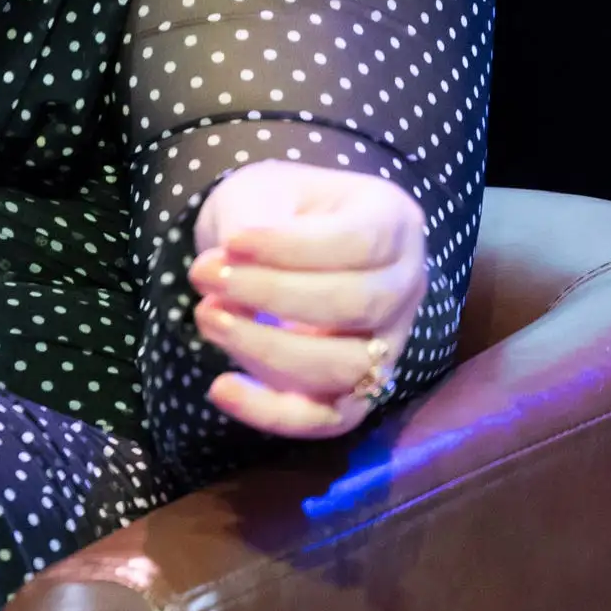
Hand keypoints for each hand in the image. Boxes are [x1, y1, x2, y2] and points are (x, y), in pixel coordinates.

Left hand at [187, 157, 427, 439]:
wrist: (272, 240)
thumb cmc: (276, 207)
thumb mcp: (263, 190)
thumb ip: (253, 220)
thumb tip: (229, 265)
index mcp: (394, 222)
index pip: (358, 242)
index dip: (292, 248)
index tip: (231, 242)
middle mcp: (406, 287)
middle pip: (356, 305)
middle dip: (271, 295)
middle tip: (204, 275)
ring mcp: (389, 345)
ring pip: (344, 368)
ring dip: (265, 350)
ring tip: (207, 315)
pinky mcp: (358, 391)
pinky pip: (328, 420)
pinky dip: (273, 413)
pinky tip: (222, 388)